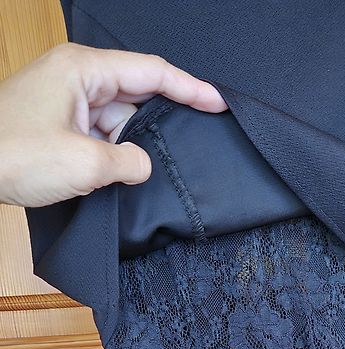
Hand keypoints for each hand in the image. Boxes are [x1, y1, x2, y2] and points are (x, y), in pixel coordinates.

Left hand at [0, 43, 227, 206]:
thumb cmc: (12, 155)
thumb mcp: (84, 164)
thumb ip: (128, 163)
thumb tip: (143, 166)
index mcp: (84, 71)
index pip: (152, 72)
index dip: (190, 89)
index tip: (219, 103)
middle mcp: (76, 78)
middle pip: (136, 96)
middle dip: (158, 126)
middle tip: (187, 149)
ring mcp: (65, 100)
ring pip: (117, 121)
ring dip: (128, 148)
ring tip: (132, 173)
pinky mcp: (57, 122)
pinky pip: (98, 134)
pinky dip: (110, 154)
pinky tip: (116, 175)